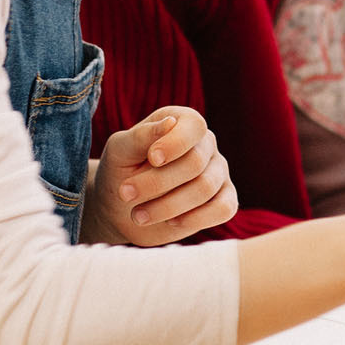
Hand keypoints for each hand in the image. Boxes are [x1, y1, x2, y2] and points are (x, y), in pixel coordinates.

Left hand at [87, 107, 236, 245]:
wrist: (121, 208)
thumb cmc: (121, 171)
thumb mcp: (120, 150)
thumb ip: (141, 136)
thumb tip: (169, 122)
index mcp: (183, 123)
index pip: (193, 126)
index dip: (175, 143)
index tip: (152, 159)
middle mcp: (206, 145)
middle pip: (195, 162)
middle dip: (157, 182)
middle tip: (126, 194)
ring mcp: (218, 173)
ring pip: (205, 188)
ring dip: (167, 206)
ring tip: (137, 215)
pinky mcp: (224, 201)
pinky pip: (224, 209)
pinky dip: (196, 218)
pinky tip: (171, 222)